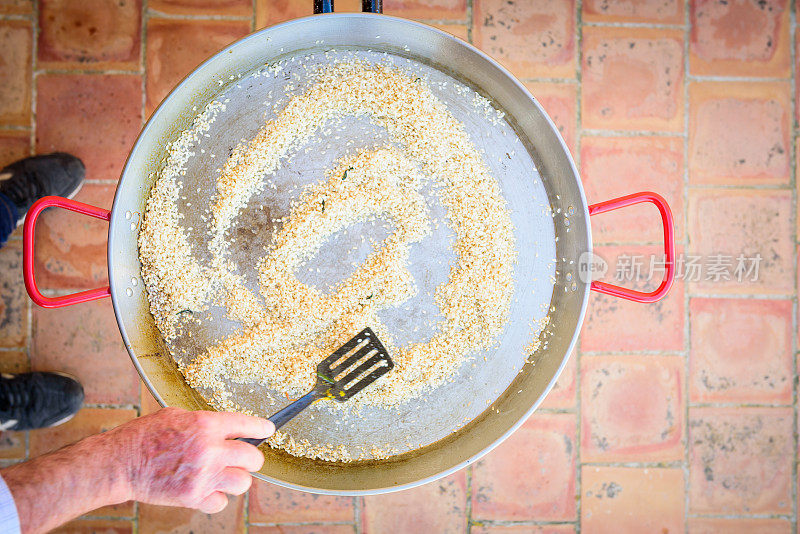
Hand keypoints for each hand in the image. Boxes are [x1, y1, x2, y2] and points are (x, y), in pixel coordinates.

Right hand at [109, 407, 273, 512]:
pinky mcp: (193, 497)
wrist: (120, 462)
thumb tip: (226, 428)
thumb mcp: (177, 415)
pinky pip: (221, 502)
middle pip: (253, 458)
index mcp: (205, 425)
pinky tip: (207, 488)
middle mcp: (209, 450)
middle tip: (244, 457)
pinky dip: (216, 498)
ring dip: (236, 478)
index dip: (262, 428)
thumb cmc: (145, 436)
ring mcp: (202, 476)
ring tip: (225, 474)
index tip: (268, 430)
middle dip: (251, 457)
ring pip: (243, 482)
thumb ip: (204, 422)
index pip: (247, 424)